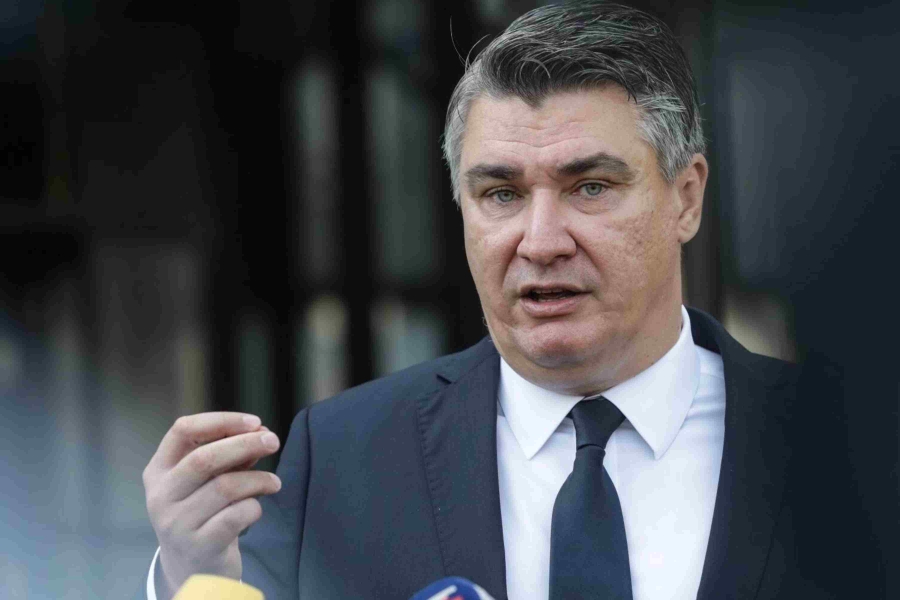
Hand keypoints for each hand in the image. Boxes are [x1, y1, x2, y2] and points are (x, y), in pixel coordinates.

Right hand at [142, 412, 281, 599]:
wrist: (193, 567)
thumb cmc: (205, 511)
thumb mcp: (209, 480)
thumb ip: (231, 455)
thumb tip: (262, 432)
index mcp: (158, 471)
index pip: (183, 430)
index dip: (222, 421)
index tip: (255, 422)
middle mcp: (160, 496)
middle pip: (204, 458)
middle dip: (245, 444)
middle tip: (274, 441)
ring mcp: (176, 524)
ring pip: (225, 487)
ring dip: (258, 479)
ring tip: (274, 482)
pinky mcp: (198, 547)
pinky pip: (236, 516)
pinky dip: (254, 506)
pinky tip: (257, 508)